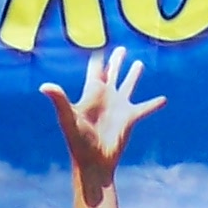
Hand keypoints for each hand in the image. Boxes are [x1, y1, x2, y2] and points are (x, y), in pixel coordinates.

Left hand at [44, 46, 165, 185]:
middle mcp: (106, 96)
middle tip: (121, 48)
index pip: (95, 68)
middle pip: (112, 72)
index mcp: (91, 92)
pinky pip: (145, 108)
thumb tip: (44, 86)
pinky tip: (163, 99)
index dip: (97, 57)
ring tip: (139, 63)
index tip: (99, 44)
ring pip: (128, 85)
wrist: (93, 162)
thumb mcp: (68, 118)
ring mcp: (119, 106)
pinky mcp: (130, 118)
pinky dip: (154, 104)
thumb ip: (59, 99)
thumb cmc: (78, 141)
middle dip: (116, 60)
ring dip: (134, 74)